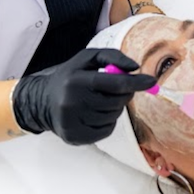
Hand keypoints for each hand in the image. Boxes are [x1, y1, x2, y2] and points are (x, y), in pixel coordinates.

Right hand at [12, 48, 156, 144]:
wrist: (42, 100)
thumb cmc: (70, 76)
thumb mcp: (86, 59)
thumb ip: (111, 56)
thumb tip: (135, 67)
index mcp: (76, 80)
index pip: (114, 83)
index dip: (135, 82)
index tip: (151, 80)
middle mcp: (73, 102)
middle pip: (116, 102)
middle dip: (123, 94)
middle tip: (115, 89)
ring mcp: (73, 122)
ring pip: (113, 117)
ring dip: (114, 108)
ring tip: (99, 100)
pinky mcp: (75, 137)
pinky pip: (106, 130)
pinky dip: (107, 122)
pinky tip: (94, 113)